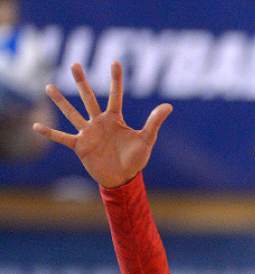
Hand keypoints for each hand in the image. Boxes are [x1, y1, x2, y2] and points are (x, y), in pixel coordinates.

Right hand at [33, 61, 171, 187]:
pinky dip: (49, 133)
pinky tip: (35, 126)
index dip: (116, 79)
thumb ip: (154, 122)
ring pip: (72, 113)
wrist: (123, 179)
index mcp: (115, 119)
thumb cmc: (135, 160)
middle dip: (82, 82)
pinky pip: (62, 137)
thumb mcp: (146, 139)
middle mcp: (99, 122)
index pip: (115, 95)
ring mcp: (88, 133)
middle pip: (89, 98)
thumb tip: (168, 106)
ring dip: (60, 101)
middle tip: (74, 64)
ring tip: (48, 86)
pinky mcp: (80, 146)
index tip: (115, 62)